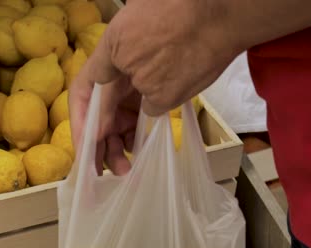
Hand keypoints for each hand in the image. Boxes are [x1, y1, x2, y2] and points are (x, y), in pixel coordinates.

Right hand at [69, 0, 239, 174]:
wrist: (229, 14)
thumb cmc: (197, 49)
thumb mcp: (164, 90)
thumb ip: (140, 109)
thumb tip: (138, 117)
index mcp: (111, 54)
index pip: (83, 94)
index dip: (81, 127)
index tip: (89, 156)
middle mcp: (117, 55)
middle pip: (101, 101)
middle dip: (103, 138)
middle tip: (114, 169)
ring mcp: (136, 59)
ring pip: (119, 101)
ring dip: (120, 132)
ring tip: (128, 164)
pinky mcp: (154, 65)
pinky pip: (135, 95)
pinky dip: (135, 118)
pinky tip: (140, 141)